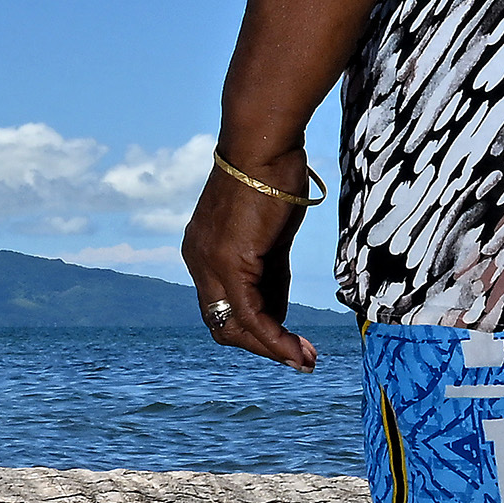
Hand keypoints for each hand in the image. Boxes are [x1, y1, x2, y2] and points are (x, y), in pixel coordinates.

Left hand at [183, 148, 318, 370]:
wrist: (264, 142)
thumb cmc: (273, 176)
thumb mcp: (270, 237)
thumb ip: (269, 275)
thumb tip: (278, 313)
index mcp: (202, 253)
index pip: (222, 308)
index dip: (253, 330)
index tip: (286, 341)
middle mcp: (198, 262)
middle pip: (223, 325)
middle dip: (262, 346)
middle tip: (298, 358)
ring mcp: (209, 264)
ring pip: (235, 326)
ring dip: (272, 349)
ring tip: (306, 360)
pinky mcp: (230, 262)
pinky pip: (251, 314)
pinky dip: (275, 338)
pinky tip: (297, 351)